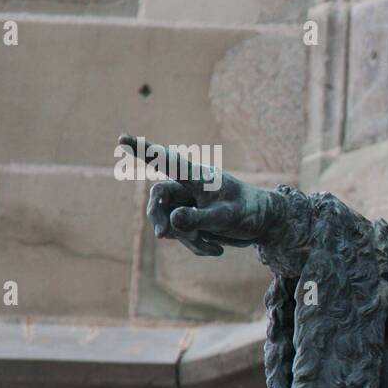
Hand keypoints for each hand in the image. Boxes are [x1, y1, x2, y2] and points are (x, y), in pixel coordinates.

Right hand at [121, 134, 284, 256]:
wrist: (265, 225)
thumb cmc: (250, 212)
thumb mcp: (227, 217)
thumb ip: (199, 218)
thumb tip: (171, 222)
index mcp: (198, 177)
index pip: (167, 162)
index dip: (144, 150)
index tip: (122, 138)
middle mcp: (189, 187)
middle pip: (158, 198)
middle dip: (159, 218)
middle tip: (163, 235)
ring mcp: (189, 204)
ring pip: (170, 222)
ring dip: (187, 238)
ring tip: (214, 247)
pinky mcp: (191, 219)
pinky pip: (182, 235)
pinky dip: (196, 245)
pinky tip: (216, 250)